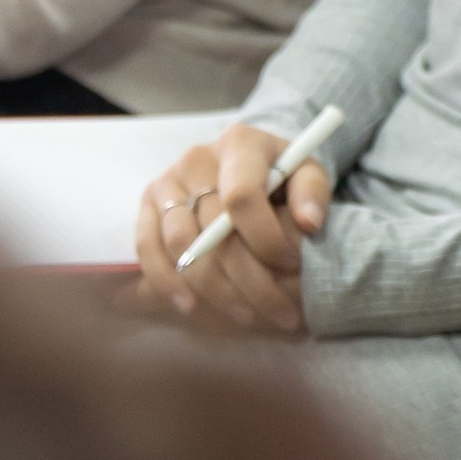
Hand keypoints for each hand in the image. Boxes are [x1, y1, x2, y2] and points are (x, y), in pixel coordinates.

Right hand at [135, 122, 328, 335]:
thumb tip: (309, 222)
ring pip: (181, 246)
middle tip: (281, 312)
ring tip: (246, 316)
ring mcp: (167, 181)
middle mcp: (196, 159)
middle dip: (251, 280)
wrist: (244, 164)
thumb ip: (313, 193)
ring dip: (213, 289)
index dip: (266, 238)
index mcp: (238, 143)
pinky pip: (147, 248)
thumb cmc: (280, 175)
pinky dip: (167, 282)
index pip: (242, 197)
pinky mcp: (148, 205)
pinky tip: (192, 306)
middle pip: (213, 231)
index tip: (292, 264)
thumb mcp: (307, 173)